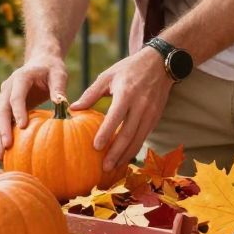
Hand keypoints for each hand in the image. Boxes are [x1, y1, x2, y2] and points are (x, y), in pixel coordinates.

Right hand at [0, 51, 67, 158]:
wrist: (40, 62)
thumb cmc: (52, 69)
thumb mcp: (58, 74)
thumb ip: (59, 88)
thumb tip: (62, 104)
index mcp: (21, 78)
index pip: (16, 96)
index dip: (18, 111)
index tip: (22, 127)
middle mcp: (7, 88)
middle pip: (1, 109)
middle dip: (2, 128)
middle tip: (7, 146)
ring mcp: (3, 97)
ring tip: (0, 155)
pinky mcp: (5, 107)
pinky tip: (2, 153)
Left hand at [72, 48, 174, 171]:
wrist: (160, 64)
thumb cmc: (129, 69)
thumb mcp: (108, 76)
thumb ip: (91, 93)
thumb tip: (73, 109)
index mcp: (127, 92)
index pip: (116, 116)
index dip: (107, 132)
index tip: (96, 147)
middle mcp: (141, 105)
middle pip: (129, 133)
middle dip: (117, 152)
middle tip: (105, 167)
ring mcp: (150, 113)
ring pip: (138, 139)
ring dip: (126, 155)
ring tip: (113, 168)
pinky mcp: (156, 118)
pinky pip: (144, 137)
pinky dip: (134, 149)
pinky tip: (124, 158)